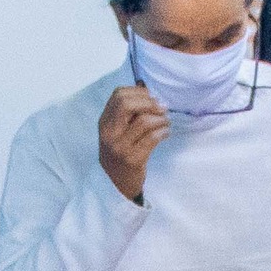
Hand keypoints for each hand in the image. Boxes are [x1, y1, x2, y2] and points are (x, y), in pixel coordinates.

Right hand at [99, 86, 167, 201]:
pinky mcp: (133, 159)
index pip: (118, 95)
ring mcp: (120, 147)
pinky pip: (152, 138)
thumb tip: (144, 85)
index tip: (151, 98)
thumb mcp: (116, 131)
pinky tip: (166, 132)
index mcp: (104, 122)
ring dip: (161, 118)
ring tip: (166, 121)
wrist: (115, 185)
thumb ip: (126, 112)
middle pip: (127, 103)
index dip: (138, 92)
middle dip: (149, 102)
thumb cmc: (119, 153)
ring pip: (144, 121)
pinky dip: (163, 131)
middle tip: (161, 108)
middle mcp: (109, 133)